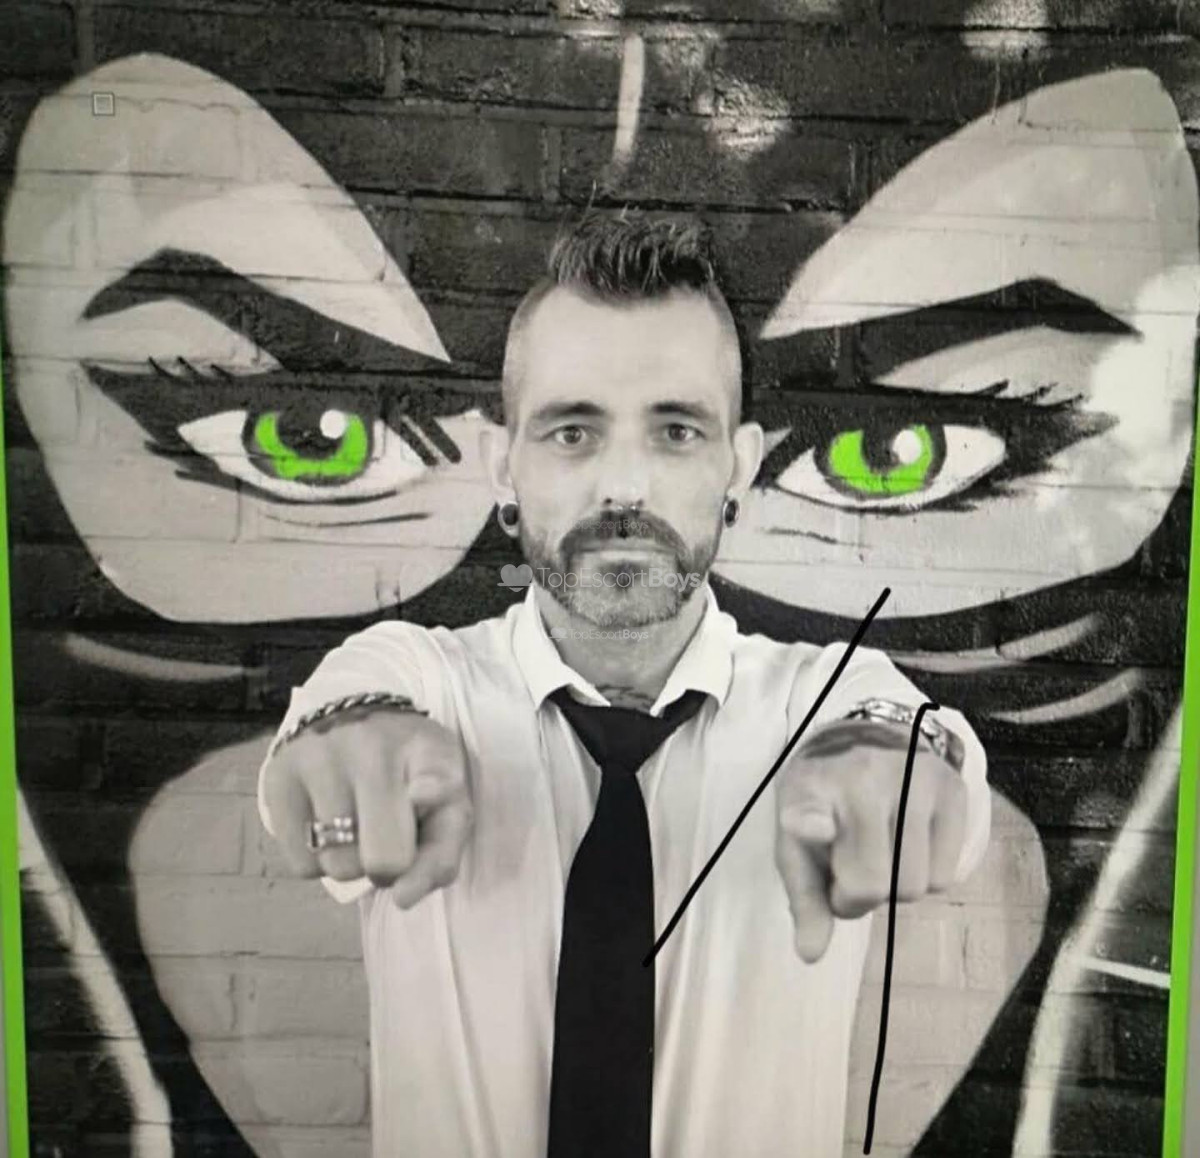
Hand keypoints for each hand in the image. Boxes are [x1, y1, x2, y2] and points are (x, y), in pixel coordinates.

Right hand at [261, 709, 472, 908]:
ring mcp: (317, 759)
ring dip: (353, 863)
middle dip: (392, 866)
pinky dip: (319, 860)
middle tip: (391, 838)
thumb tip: (404, 897)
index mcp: (426, 749)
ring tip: (358, 825)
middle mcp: (370, 747)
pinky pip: (301, 865)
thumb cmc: (410, 774)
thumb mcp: (447, 803)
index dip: (430, 792)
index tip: (423, 795)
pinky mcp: (277, 779)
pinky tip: (327, 824)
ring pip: (338, 867)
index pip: (432, 776)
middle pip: (384, 858)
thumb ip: (442, 853)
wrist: (354, 718)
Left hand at [774, 717, 966, 963]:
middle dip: (860, 894)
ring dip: (896, 885)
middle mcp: (862, 777)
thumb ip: (804, 898)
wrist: (869, 737)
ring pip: (917, 885)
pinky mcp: (951, 788)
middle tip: (851, 869)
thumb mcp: (797, 843)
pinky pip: (946, 875)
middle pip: (874, 885)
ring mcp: (912, 778)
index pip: (809, 809)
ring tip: (880, 851)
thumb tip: (810, 954)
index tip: (811, 826)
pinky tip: (909, 842)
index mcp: (810, 789)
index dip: (809, 824)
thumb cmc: (826, 802)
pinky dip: (928, 873)